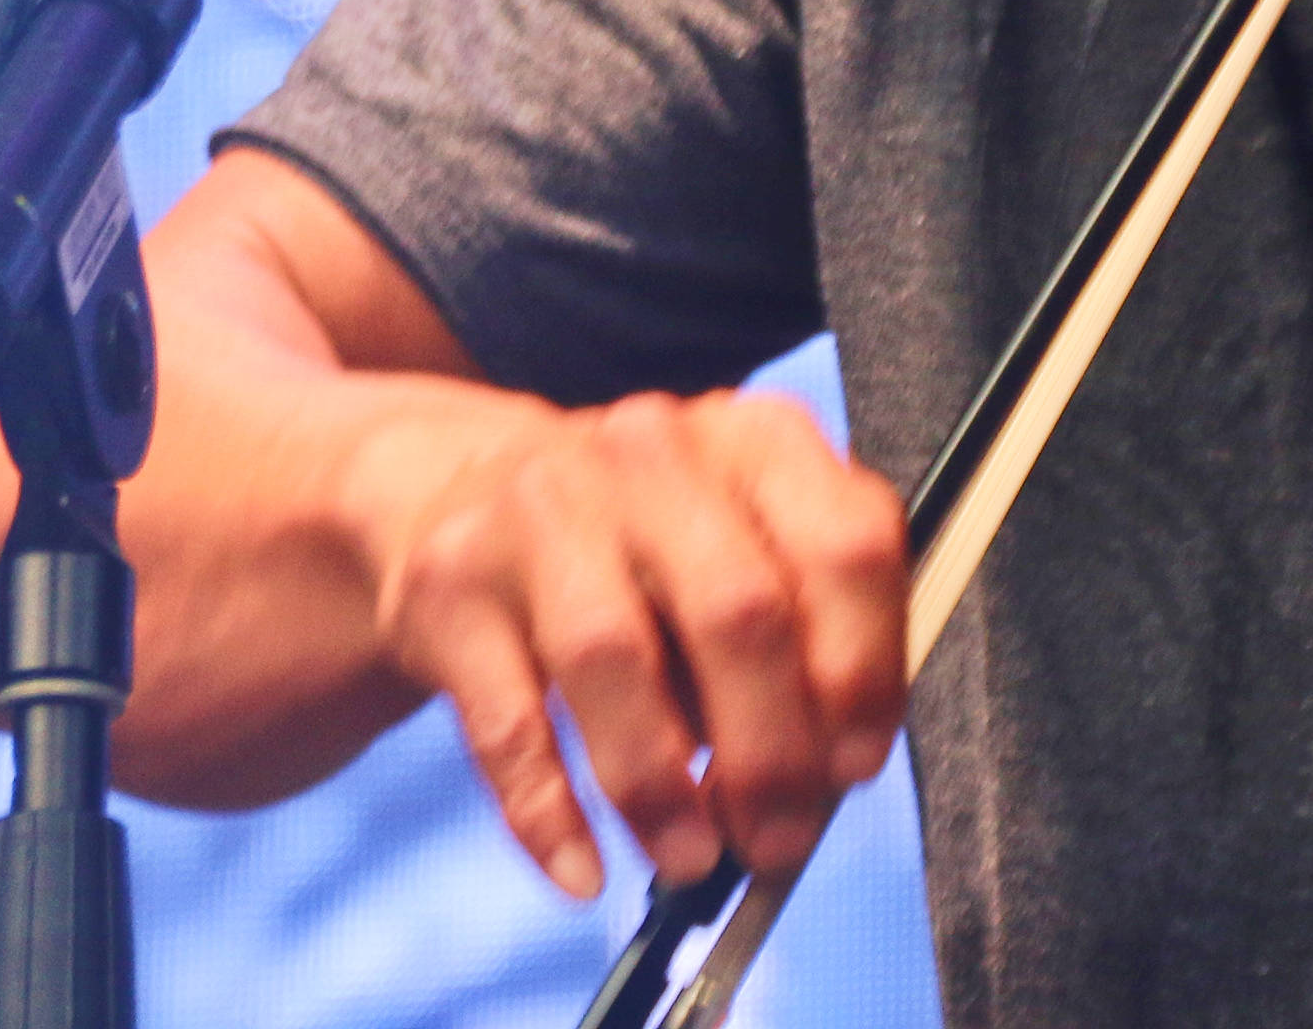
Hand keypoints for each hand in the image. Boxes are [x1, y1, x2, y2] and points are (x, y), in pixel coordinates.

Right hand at [355, 383, 910, 897]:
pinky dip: (549, 813)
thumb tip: (817, 785)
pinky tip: (583, 871)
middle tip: (777, 841)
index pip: (845, 544)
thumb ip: (793, 644)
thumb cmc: (637, 547)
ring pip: (613, 656)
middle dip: (770, 751)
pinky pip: (507, 720)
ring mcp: (540, 508)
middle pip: (737, 608)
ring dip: (660, 783)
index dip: (863, 670)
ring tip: (688, 858)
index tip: (856, 766)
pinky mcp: (449, 581)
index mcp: (754, 441)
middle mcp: (650, 453)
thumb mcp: (735, 550)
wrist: (457, 485)